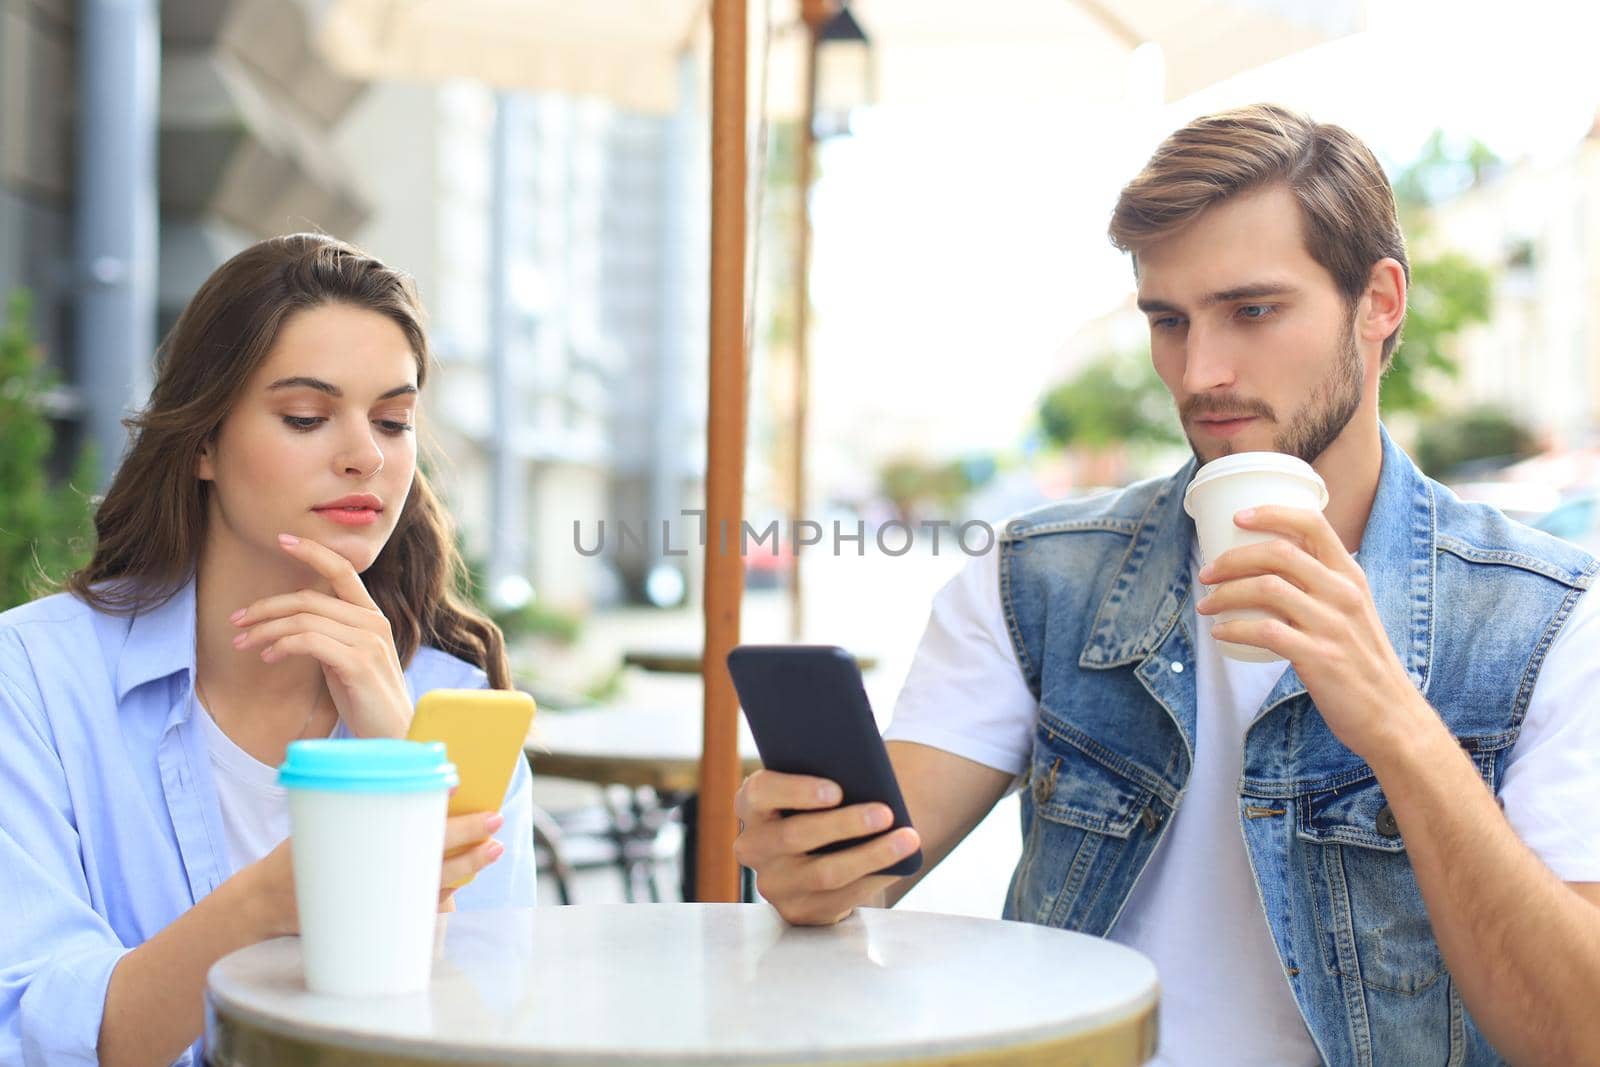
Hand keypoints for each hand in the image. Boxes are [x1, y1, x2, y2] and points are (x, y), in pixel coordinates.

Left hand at [230, 533, 410, 737]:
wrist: (394, 736)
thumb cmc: (366, 699)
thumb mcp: (348, 658)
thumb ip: (332, 634)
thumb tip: (293, 623)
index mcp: (372, 616)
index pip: (343, 570)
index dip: (313, 551)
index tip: (283, 539)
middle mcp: (373, 622)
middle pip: (309, 598)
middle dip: (265, 607)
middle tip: (236, 620)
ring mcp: (368, 641)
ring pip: (303, 619)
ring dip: (265, 630)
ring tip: (242, 643)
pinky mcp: (358, 663)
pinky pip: (309, 641)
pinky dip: (281, 645)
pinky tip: (268, 657)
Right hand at [241, 810, 505, 937]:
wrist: (267, 903)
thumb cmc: (298, 854)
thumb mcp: (321, 820)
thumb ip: (363, 802)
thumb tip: (411, 773)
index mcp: (357, 848)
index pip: (410, 828)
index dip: (440, 812)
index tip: (460, 788)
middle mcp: (372, 876)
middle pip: (432, 855)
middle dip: (468, 838)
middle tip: (495, 821)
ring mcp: (379, 902)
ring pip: (437, 885)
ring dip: (469, 866)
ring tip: (493, 849)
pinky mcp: (381, 918)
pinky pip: (423, 906)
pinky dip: (448, 892)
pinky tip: (467, 877)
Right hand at [733, 769, 919, 925]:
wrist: (822, 850)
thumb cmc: (822, 805)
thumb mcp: (816, 787)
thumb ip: (828, 780)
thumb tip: (869, 780)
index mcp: (752, 804)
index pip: (762, 793)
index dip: (797, 791)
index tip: (837, 790)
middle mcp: (753, 846)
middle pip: (796, 835)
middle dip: (846, 824)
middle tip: (886, 812)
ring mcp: (773, 883)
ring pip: (824, 872)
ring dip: (871, 854)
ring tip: (907, 838)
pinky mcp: (797, 911)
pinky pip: (840, 898)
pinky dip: (874, 878)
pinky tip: (900, 865)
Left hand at [1195, 505, 1425, 759]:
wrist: (1390, 715)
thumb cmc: (1361, 662)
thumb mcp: (1350, 612)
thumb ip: (1318, 588)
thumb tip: (1266, 571)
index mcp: (1350, 576)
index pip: (1313, 524)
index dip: (1272, 513)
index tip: (1238, 518)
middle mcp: (1343, 593)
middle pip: (1278, 552)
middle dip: (1232, 559)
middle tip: (1206, 573)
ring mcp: (1332, 624)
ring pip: (1266, 588)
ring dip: (1225, 594)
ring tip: (1206, 605)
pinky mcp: (1319, 656)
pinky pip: (1265, 630)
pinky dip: (1234, 629)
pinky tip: (1220, 633)